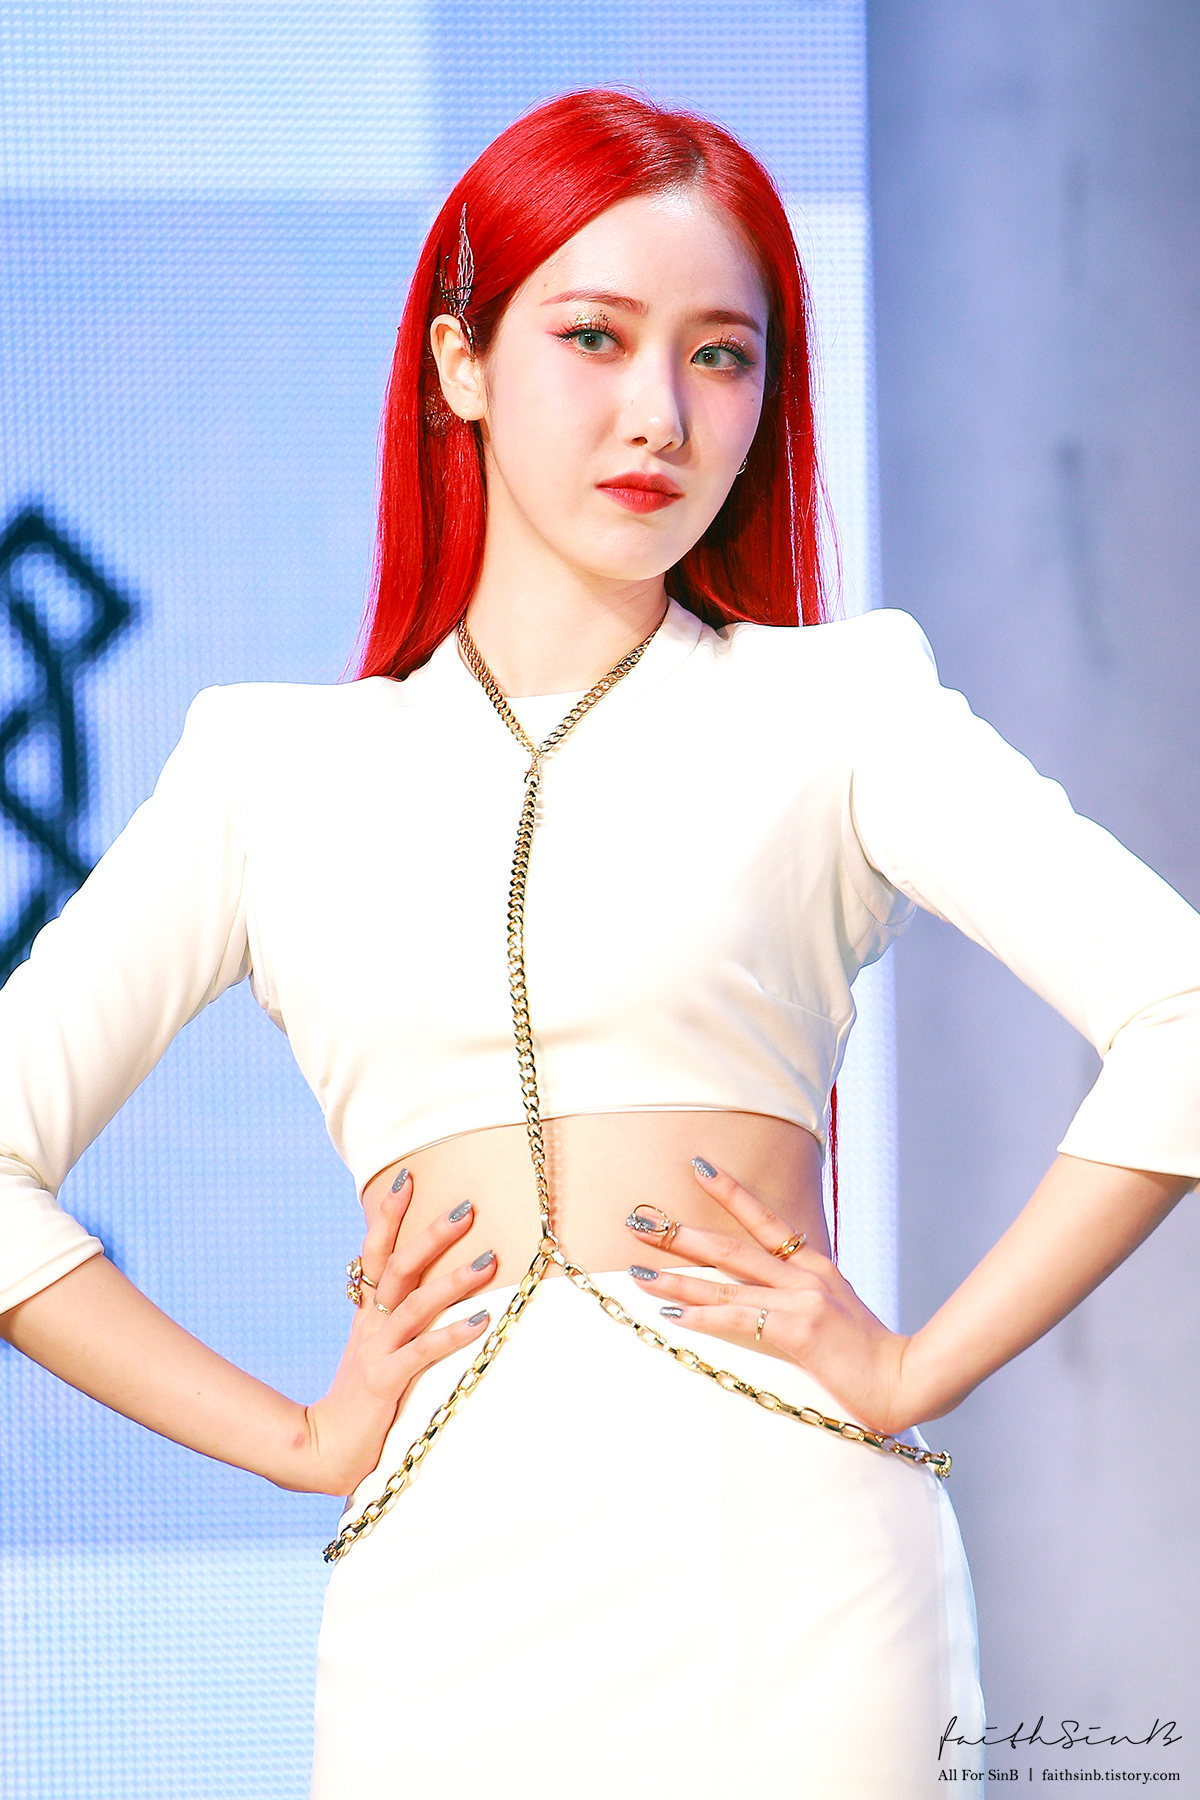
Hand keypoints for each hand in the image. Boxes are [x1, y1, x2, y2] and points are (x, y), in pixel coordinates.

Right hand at [297, 1174, 494, 1494]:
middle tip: (466, 1206)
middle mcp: (371, 1325)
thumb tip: (423, 1287)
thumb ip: (395, 1318)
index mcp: (368, 1314)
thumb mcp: (376, 1349)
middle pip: (398, 1267)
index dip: (389, 1215)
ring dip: (453, 1281)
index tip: (408, 1176)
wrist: (324, 1451)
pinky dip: (451, 1335)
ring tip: (490, 1259)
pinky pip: (421, 1353)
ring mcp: (375, 1352)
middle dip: (431, 1234)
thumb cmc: (361, 1401)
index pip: (376, 1252)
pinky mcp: (383, 1383)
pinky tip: (482, 1322)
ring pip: (414, 1305)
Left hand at [626, 1158, 916, 1435]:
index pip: (765, 1220)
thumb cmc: (870, 1357)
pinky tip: (673, 1313)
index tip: (698, 1167)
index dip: (730, 1191)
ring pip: (726, 1281)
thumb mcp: (838, 1312)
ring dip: (677, 1276)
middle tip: (639, 1219)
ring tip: (638, 1271)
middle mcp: (805, 1275)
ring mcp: (802, 1300)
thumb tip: (771, 1298)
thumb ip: (805, 1297)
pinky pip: (740, 1318)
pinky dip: (703, 1314)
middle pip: (731, 1246)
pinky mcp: (799, 1330)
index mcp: (816, 1267)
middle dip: (680, 1233)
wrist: (906, 1381)